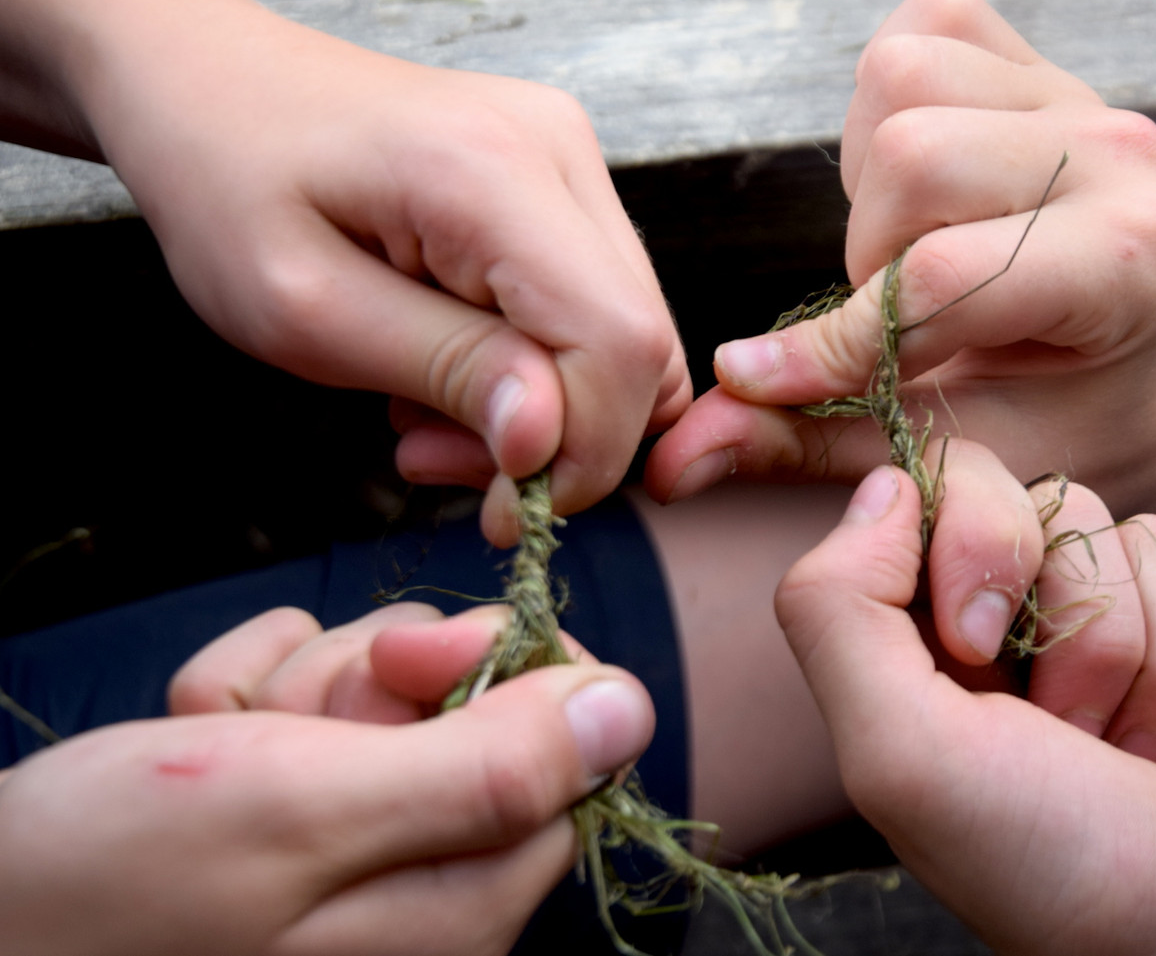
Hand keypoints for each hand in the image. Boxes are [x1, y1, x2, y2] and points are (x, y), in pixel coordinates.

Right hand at [0, 604, 653, 955]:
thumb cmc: (114, 883)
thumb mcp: (310, 809)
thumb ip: (487, 767)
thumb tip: (630, 710)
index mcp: (461, 901)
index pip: (565, 747)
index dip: (499, 674)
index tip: (412, 663)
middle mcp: (422, 887)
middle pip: (470, 709)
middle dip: (372, 681)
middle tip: (289, 726)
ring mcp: (351, 852)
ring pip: (381, 693)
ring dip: (297, 687)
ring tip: (219, 744)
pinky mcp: (289, 816)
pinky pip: (306, 705)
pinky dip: (245, 699)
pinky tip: (192, 741)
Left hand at [2, 0, 689, 536]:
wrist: (205, 78)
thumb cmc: (225, 184)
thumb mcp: (304, 310)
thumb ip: (442, 371)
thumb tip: (548, 440)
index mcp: (488, 170)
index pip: (619, 342)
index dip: (584, 449)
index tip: (496, 507)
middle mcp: (557, 146)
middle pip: (642, 343)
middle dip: (561, 439)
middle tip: (441, 461)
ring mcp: (568, 153)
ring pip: (630, 333)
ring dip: (548, 408)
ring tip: (427, 413)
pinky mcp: (560, 173)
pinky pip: (596, 303)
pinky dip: (541, 365)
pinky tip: (450, 365)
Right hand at [647, 0, 1155, 517]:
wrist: (1134, 366)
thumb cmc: (1059, 418)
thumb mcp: (956, 451)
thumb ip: (815, 440)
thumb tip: (680, 454)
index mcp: (1134, 261)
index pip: (944, 278)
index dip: (837, 340)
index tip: (769, 383)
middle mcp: (1122, 155)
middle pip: (911, 156)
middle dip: (868, 254)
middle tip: (897, 313)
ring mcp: (1079, 92)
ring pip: (900, 81)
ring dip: (872, 183)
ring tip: (907, 249)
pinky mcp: (1036, 54)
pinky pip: (921, 28)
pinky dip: (887, 107)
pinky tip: (919, 190)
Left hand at [775, 463, 1155, 955]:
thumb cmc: (1052, 870)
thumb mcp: (898, 757)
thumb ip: (839, 611)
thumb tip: (884, 484)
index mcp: (933, 634)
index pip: (952, 485)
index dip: (982, 541)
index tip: (980, 649)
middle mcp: (1030, 622)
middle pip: (1070, 506)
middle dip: (1087, 633)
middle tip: (1075, 737)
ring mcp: (1134, 629)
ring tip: (1146, 762)